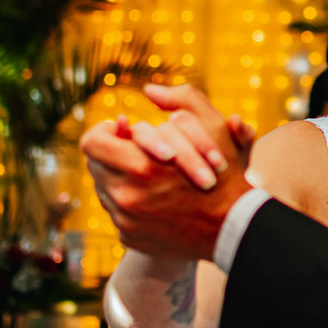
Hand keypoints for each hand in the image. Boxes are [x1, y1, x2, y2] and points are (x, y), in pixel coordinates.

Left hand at [80, 86, 253, 261]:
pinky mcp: (129, 237)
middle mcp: (127, 197)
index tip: (123, 131)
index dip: (105, 132)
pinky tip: (154, 200)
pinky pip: (116, 213)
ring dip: (120, 178)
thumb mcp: (213, 128)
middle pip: (95, 165)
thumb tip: (150, 90)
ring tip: (147, 175)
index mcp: (141, 167)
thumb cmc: (226, 175)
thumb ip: (184, 99)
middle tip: (135, 150)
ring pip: (104, 189)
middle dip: (114, 154)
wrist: (235, 229)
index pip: (92, 142)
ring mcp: (126, 221)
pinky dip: (131, 204)